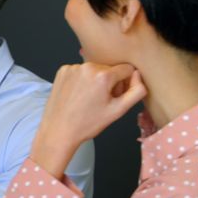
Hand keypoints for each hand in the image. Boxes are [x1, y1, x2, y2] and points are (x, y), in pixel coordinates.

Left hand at [31, 62, 146, 175]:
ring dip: (96, 81)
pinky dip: (82, 80)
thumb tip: (138, 75)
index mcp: (103, 75)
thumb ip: (136, 91)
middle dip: (110, 82)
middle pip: (110, 69)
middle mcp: (87, 66)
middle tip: (101, 101)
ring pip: (95, 69)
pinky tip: (78, 95)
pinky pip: (80, 71)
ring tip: (88, 99)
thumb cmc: (88, 123)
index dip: (125, 83)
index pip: (127, 69)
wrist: (58, 130)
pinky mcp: (62, 71)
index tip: (116, 96)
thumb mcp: (118, 110)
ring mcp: (72, 67)